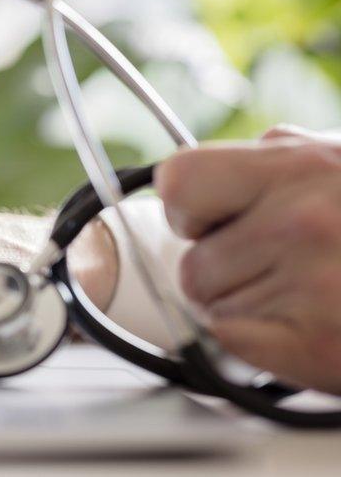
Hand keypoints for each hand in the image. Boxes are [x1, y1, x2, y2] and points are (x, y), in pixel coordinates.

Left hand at [155, 125, 340, 393]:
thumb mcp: (336, 160)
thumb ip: (267, 166)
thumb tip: (186, 185)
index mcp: (298, 166)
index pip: (179, 183)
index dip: (189, 208)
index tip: (209, 219)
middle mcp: (299, 222)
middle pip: (191, 263)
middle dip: (223, 269)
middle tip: (277, 266)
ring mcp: (310, 287)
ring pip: (211, 308)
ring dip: (245, 307)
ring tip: (307, 292)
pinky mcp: (315, 346)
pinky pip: (233, 344)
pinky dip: (259, 342)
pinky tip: (309, 323)